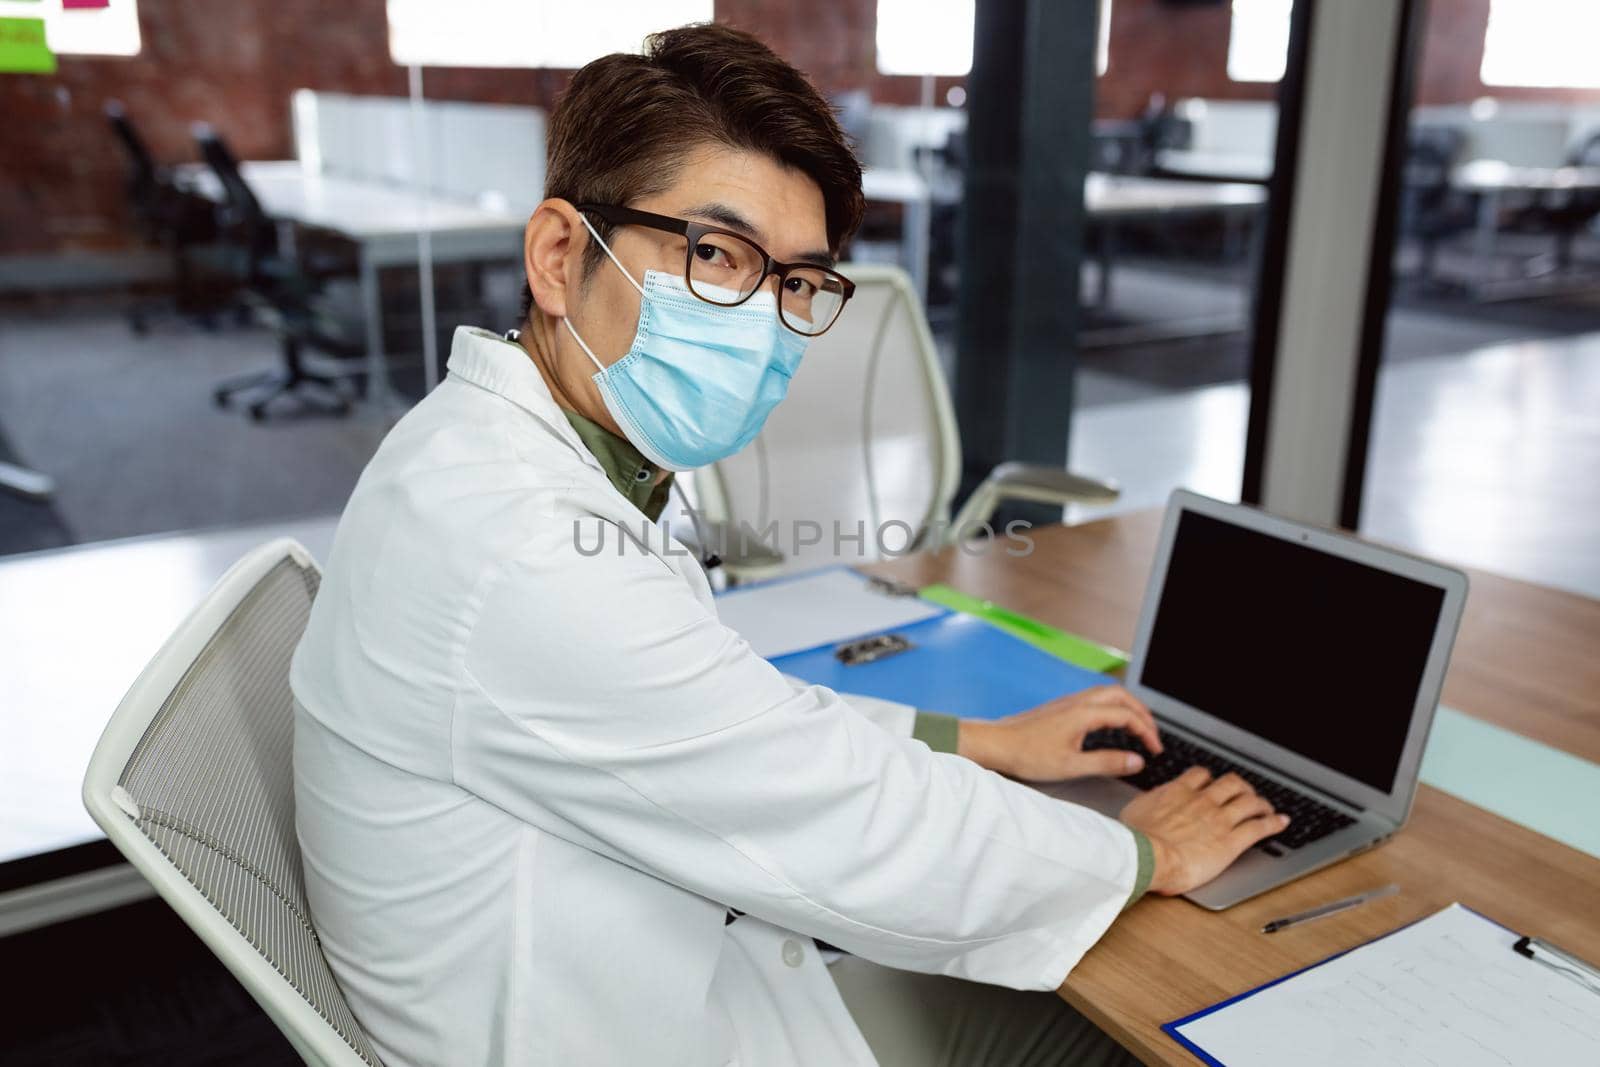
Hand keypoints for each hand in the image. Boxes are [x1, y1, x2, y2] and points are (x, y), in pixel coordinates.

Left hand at [956, 685, 1163, 781]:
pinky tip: (1109, 724)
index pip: (1127, 715)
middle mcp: (1077, 702)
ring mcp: (1068, 702)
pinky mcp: (1060, 707)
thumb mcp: (1071, 766)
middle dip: (1142, 713)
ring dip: (1127, 707)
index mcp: (1083, 713)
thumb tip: (1136, 761)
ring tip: (1137, 727)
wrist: (995, 743)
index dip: (1147, 731)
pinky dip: (1112, 707)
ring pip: (1107, 694)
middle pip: (1121, 695)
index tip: (1155, 749)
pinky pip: (1095, 698)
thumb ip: (1106, 763)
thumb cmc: (1027, 755)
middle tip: (1152, 734)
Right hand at [1119, 768, 1289, 894]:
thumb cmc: (1135, 840)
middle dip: (1241, 786)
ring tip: (1266, 807)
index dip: (1210, 779)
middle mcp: (1202, 801)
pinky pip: (1260, 826)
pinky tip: (1281, 822)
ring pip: (1249, 801)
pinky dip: (1274, 822)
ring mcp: (1219, 819)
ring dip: (1261, 802)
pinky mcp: (1232, 841)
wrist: (1148, 857)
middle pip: (1231, 783)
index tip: (1213, 784)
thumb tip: (1151, 800)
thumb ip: (1149, 802)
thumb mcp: (1134, 812)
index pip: (1201, 775)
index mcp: (1178, 792)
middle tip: (1245, 793)